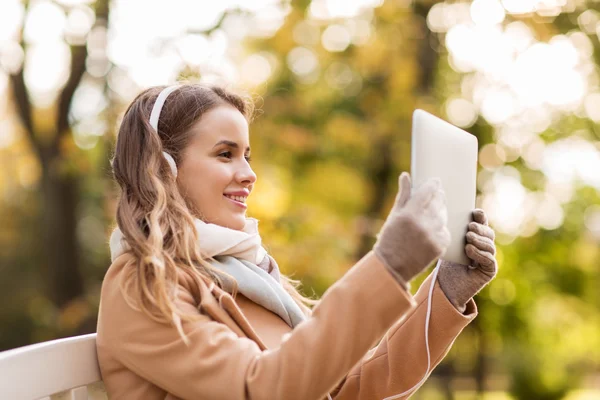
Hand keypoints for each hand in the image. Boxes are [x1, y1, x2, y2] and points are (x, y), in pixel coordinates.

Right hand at [373, 172, 450, 287]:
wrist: (392, 265)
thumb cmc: (390, 238)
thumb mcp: (394, 215)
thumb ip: (403, 195)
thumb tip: (405, 175)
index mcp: (409, 214)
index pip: (428, 192)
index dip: (433, 185)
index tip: (435, 182)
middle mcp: (422, 223)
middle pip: (438, 202)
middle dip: (438, 197)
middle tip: (437, 195)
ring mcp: (432, 236)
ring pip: (443, 216)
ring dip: (440, 212)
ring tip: (431, 214)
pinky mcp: (439, 246)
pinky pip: (445, 231)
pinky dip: (441, 228)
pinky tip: (432, 229)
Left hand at [437, 209, 497, 311]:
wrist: (446, 286)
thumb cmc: (447, 262)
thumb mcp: (449, 244)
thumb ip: (453, 232)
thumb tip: (449, 216)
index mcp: (477, 236)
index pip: (482, 223)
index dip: (481, 217)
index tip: (475, 212)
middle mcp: (485, 246)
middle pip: (488, 233)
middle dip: (480, 228)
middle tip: (469, 227)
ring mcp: (489, 258)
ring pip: (490, 245)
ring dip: (479, 240)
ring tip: (468, 237)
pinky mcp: (489, 270)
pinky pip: (489, 259)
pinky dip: (479, 253)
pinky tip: (469, 249)